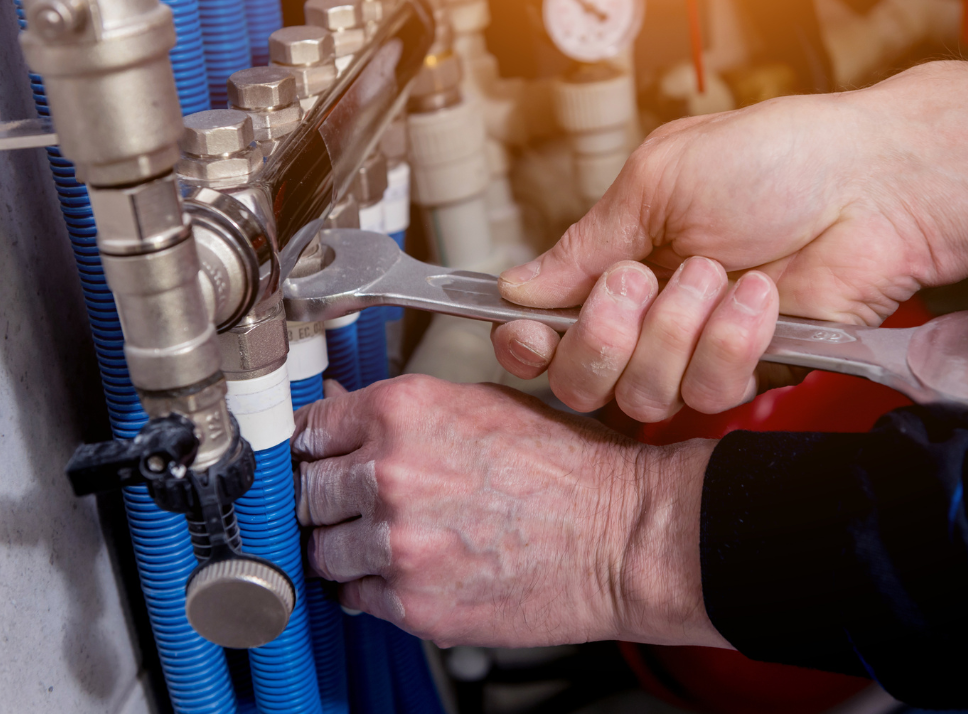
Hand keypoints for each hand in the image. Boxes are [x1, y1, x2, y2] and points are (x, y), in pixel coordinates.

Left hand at [292, 377, 725, 648]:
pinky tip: (415, 570)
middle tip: (361, 502)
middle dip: (328, 498)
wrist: (622, 533)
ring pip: (322, 550)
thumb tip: (352, 420)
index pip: (308, 429)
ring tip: (394, 540)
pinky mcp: (413, 602)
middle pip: (305, 491)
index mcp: (404, 411)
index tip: (316, 459)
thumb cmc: (572, 468)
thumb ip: (409, 414)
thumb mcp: (486, 405)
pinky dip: (375, 587)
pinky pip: (356, 597)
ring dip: (347, 547)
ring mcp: (396, 542)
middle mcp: (389, 472)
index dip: (314, 446)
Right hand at [493, 55, 967, 421]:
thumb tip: (518, 286)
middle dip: (603, 336)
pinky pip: (710, 392)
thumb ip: (586, 243)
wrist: (871, 183)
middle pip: (581, 381)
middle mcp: (648, 316)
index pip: (544, 328)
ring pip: (644, 394)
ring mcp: (698, 350)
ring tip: (719, 272)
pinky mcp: (751, 373)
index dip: (526, 343)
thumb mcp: (658, 181)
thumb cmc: (773, 159)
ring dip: (677, 329)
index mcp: (617, 261)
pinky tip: (760, 296)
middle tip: (641, 279)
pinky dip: (732, 340)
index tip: (529, 333)